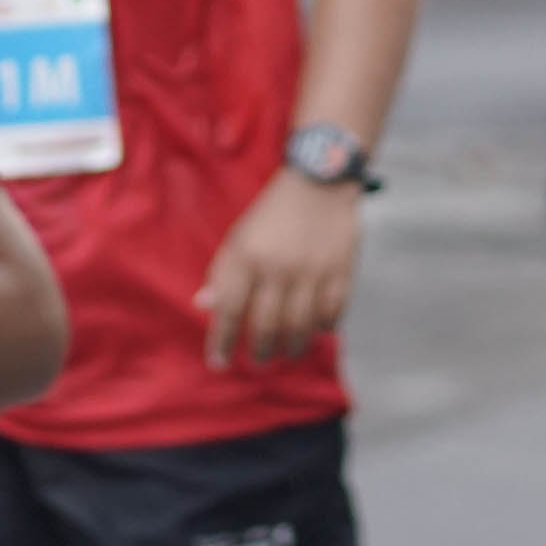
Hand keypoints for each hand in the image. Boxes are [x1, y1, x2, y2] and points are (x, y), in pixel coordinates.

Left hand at [195, 172, 362, 369]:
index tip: (218, 362)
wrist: (319, 183)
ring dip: (291, 347)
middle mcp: (278, 267)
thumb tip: (204, 305)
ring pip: (300, 326)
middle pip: (266, 325)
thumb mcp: (239, 237)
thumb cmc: (272, 215)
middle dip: (260, 351)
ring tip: (286, 352)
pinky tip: (315, 331)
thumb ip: (222, 272)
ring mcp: (312, 271)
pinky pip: (332, 314)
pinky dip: (322, 328)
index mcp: (248, 256)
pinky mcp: (341, 271)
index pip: (229, 309)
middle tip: (258, 360)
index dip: (221, 341)